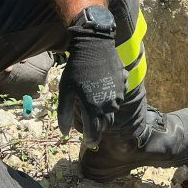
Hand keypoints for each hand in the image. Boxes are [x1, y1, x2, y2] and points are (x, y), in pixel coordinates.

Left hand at [57, 6, 123, 147]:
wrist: (95, 45)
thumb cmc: (76, 68)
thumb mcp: (65, 91)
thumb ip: (64, 113)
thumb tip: (64, 133)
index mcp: (93, 108)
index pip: (94, 133)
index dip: (90, 140)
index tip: (87, 142)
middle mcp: (109, 105)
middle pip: (104, 124)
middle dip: (97, 127)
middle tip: (89, 124)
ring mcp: (118, 95)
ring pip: (112, 111)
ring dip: (104, 113)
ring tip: (94, 106)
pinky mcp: (123, 85)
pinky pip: (117, 98)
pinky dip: (110, 99)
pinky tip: (101, 90)